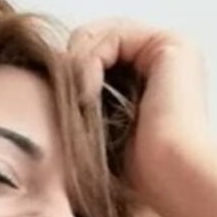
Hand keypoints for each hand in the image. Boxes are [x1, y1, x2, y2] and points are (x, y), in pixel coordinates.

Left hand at [65, 18, 212, 206]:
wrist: (171, 179)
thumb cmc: (140, 176)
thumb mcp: (101, 136)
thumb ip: (84, 106)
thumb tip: (45, 84)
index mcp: (156, 82)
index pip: (100, 59)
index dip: (72, 75)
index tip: (57, 107)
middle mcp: (166, 62)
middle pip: (99, 42)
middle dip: (72, 66)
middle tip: (60, 99)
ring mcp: (171, 50)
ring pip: (101, 38)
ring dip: (78, 68)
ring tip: (77, 104)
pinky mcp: (170, 45)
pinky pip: (112, 38)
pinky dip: (90, 63)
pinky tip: (87, 96)